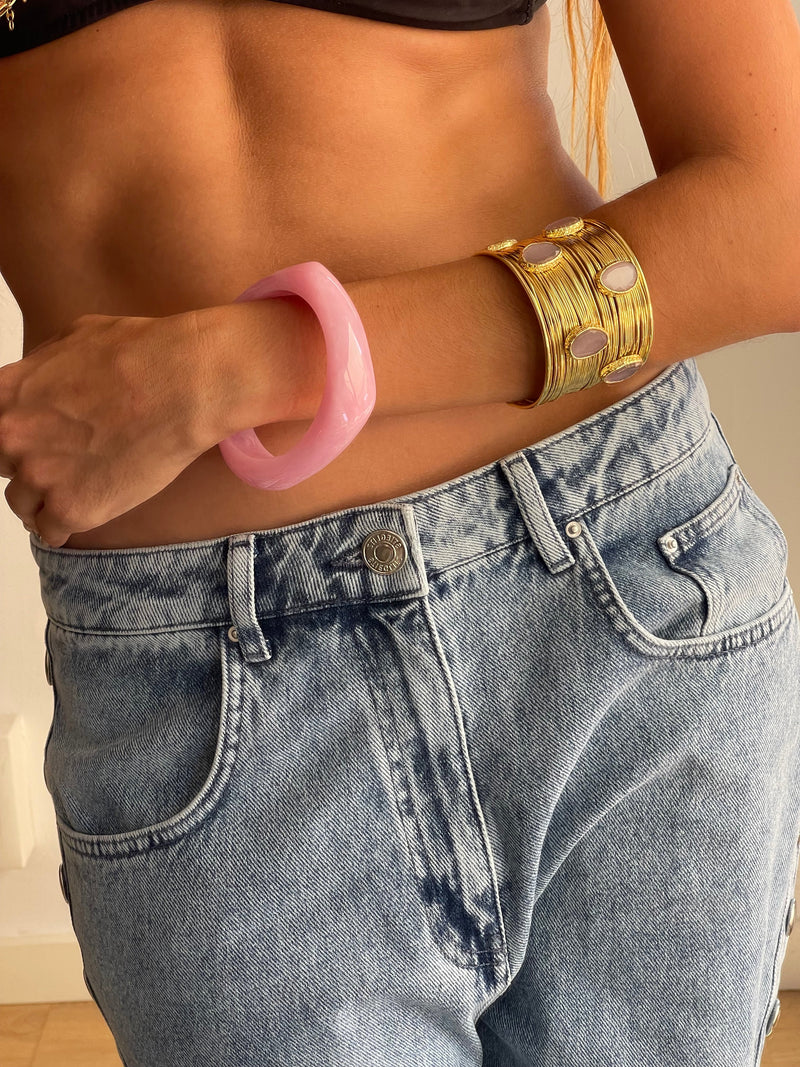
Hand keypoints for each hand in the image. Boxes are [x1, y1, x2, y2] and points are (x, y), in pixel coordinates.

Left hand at [0, 310, 209, 547]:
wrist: (183, 385)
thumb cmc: (140, 353)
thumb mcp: (73, 339)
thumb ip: (41, 374)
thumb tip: (37, 387)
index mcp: (7, 394)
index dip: (12, 439)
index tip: (29, 445)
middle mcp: (12, 438)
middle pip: (3, 467)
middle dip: (30, 465)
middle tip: (62, 463)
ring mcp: (41, 476)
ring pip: (23, 504)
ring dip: (45, 499)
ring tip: (76, 491)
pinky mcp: (73, 508)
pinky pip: (51, 531)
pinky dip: (65, 526)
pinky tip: (84, 512)